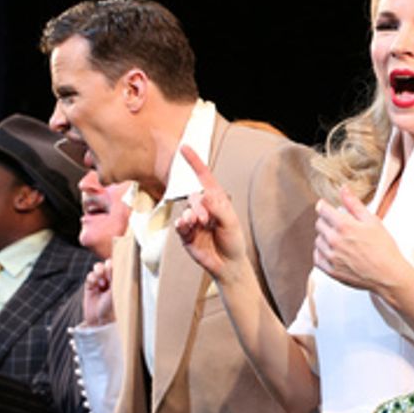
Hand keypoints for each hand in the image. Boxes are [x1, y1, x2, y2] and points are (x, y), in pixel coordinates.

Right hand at [82, 260, 115, 326]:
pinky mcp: (90, 286)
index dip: (115, 264)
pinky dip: (92, 278)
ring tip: (101, 280)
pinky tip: (94, 284)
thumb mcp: (117, 291)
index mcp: (120, 280)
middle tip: (108, 275)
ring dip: (99, 270)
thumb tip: (114, 264)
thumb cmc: (113, 307)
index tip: (115, 268)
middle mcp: (110, 279)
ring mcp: (100, 282)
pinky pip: (90, 276)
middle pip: (107, 263)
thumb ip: (116, 277)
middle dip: (106, 266)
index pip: (118, 265)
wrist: (100, 320)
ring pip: (98, 267)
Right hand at [173, 144, 249, 282]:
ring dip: (192, 217)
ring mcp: (193, 221)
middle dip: (200, 207)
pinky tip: (186, 227)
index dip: (195, 162)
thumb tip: (204, 195)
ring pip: (186, 211)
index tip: (185, 147)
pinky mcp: (186, 235)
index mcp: (217, 201)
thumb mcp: (231, 222)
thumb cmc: (233, 241)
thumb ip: (219, 208)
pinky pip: (180, 225)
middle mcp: (203, 209)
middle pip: (194, 197)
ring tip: (200, 225)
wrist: (228, 265)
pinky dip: (182, 225)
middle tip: (206, 220)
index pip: (204, 178)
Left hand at [313, 186, 407, 293]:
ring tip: (340, 240)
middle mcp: (334, 241)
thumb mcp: (372, 221)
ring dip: (325, 237)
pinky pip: (317, 258)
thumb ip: (354, 204)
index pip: (322, 210)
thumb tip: (343, 189)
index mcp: (344, 226)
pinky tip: (333, 252)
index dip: (324, 206)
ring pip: (317, 241)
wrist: (388, 275)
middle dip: (327, 221)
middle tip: (340, 226)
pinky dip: (322, 253)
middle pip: (319, 224)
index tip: (327, 207)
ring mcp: (331, 257)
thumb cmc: (384, 249)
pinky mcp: (331, 271)